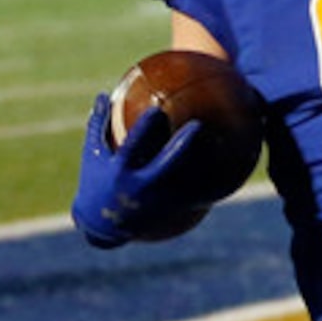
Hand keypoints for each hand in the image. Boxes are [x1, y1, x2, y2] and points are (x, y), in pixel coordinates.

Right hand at [70, 93, 206, 247]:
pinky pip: (194, 196)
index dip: (143, 128)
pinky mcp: (169, 210)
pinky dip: (210, 185)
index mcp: (120, 170)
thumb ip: (98, 125)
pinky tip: (230, 171)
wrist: (102, 226)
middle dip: (180, 146)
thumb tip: (103, 94)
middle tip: (197, 125)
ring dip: (202, 166)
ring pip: (185, 183)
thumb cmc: (95, 182)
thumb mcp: (92, 155)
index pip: (132, 146)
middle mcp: (140, 187)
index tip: (158, 110)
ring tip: (220, 144)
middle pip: (165, 165)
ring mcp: (157, 201)